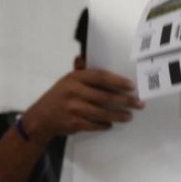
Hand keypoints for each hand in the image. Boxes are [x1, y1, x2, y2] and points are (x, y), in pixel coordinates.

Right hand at [20, 69, 140, 143]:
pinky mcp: (74, 123)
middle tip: (139, 104)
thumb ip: (81, 72)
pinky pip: (95, 124)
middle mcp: (74, 91)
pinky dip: (104, 125)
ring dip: (118, 115)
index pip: (101, 77)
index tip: (132, 86)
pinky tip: (111, 124)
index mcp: (75, 78)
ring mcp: (74, 108)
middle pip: (106, 97)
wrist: (41, 118)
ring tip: (128, 116)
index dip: (118, 81)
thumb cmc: (60, 96)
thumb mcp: (68, 81)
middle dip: (125, 101)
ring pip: (103, 113)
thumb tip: (85, 57)